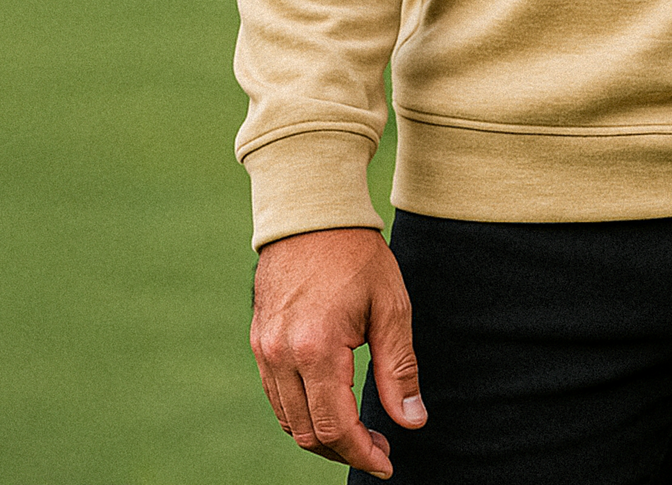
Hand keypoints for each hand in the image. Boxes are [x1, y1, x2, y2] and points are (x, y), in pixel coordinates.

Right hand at [250, 226, 425, 477]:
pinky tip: (331, 403)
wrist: (312, 213)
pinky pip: (277, 396)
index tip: (387, 462)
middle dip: (344, 450)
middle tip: (379, 447)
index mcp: (317, 349)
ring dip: (321, 436)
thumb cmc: (357, 255)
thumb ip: (399, 369)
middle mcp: (282, 356)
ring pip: (288, 420)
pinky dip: (302, 412)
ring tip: (358, 430)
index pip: (336, 428)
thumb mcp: (391, 307)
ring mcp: (265, 350)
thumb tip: (412, 422)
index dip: (363, 453)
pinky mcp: (259, 342)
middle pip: (308, 433)